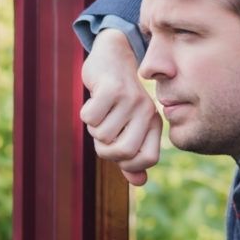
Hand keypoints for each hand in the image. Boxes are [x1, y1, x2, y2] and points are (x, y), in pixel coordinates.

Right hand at [81, 29, 162, 185]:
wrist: (111, 57)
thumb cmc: (116, 99)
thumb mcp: (126, 126)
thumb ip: (132, 155)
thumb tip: (140, 182)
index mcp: (153, 122)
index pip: (149, 160)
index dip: (128, 164)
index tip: (116, 150)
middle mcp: (146, 111)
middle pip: (124, 152)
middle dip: (105, 150)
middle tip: (101, 134)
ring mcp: (130, 99)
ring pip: (102, 134)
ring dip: (93, 128)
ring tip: (99, 112)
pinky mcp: (111, 88)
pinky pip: (90, 118)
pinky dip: (85, 113)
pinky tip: (93, 101)